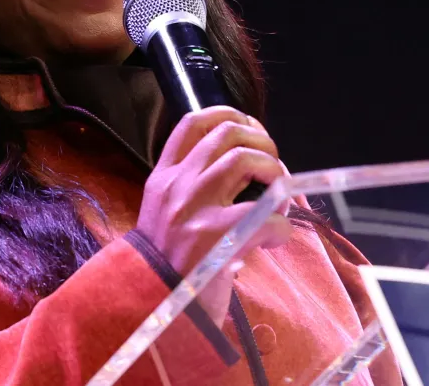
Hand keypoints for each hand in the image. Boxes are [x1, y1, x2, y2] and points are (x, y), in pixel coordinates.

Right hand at [136, 106, 291, 326]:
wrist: (146, 311)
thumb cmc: (165, 269)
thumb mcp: (165, 218)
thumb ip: (192, 192)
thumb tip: (243, 174)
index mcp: (162, 179)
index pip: (193, 123)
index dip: (230, 116)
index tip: (251, 130)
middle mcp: (176, 186)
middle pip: (228, 133)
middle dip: (263, 143)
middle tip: (273, 168)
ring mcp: (193, 209)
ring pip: (247, 160)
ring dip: (276, 175)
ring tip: (278, 201)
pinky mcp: (214, 238)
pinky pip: (266, 216)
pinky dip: (282, 226)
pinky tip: (274, 241)